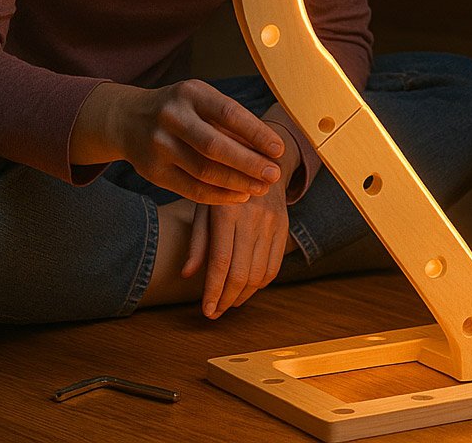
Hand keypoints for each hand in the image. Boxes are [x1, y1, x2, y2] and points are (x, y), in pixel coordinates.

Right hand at [77, 80, 284, 203]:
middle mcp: (171, 117)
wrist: (128, 119)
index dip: (257, 133)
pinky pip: (190, 189)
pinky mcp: (152, 171)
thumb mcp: (201, 101)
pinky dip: (219, 196)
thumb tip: (269, 148)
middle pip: (215, 146)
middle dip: (249, 163)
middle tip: (274, 174)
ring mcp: (158, 145)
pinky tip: (239, 196)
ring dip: (237, 183)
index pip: (229, 113)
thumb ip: (230, 121)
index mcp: (190, 93)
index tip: (279, 149)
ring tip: (261, 188)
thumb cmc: (181, 110)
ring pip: (204, 171)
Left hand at [182, 174, 289, 318]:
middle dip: (227, 299)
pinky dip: (261, 284)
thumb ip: (198, 240)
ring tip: (229, 302)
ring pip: (260, 274)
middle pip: (242, 273)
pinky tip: (247, 288)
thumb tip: (187, 274)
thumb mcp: (203, 205)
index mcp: (227, 213)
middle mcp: (252, 218)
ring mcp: (272, 223)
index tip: (206, 311)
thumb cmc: (223, 184)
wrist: (259, 158)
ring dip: (244, 295)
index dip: (213, 291)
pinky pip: (275, 266)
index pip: (221, 262)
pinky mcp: (283, 227)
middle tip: (215, 312)